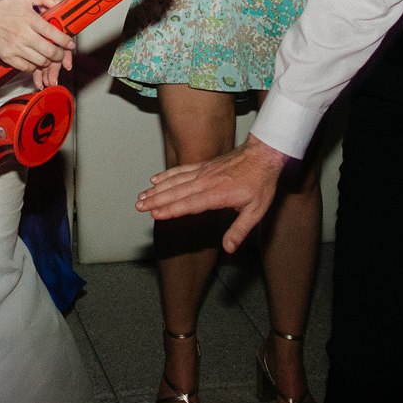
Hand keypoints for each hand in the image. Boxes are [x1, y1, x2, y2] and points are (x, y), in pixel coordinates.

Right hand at [0, 0, 72, 73]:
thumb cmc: (5, 7)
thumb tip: (59, 4)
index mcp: (29, 19)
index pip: (52, 33)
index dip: (65, 41)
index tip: (70, 43)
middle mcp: (23, 34)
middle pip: (49, 51)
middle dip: (59, 54)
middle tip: (61, 53)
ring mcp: (15, 48)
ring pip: (40, 61)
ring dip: (48, 61)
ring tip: (49, 56)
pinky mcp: (8, 57)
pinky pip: (28, 68)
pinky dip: (34, 66)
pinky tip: (35, 59)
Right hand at [136, 137, 289, 253]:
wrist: (263, 154)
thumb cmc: (261, 183)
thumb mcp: (257, 210)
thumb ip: (240, 229)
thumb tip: (228, 248)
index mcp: (218, 194)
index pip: (190, 204)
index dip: (171, 209)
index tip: (155, 214)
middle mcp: (207, 181)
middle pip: (177, 192)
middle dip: (156, 200)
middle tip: (138, 206)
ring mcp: (203, 172)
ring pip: (176, 181)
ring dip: (157, 189)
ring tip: (141, 196)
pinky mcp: (204, 166)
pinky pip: (182, 170)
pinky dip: (167, 174)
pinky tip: (156, 179)